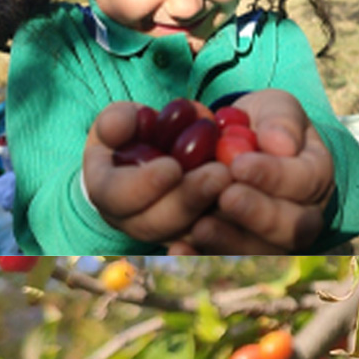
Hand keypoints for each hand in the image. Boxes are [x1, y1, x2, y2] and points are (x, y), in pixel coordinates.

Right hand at [83, 102, 230, 244]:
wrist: (170, 149)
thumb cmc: (140, 130)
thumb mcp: (126, 118)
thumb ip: (118, 120)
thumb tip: (116, 127)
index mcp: (106, 190)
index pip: (115, 196)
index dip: (141, 185)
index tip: (172, 167)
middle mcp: (132, 220)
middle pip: (155, 224)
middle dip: (187, 199)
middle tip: (220, 174)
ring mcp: (165, 233)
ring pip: (188, 235)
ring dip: (214, 212)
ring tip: (238, 182)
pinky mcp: (197, 237)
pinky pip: (215, 240)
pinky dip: (233, 226)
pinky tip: (252, 203)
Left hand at [174, 90, 335, 252]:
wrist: (242, 144)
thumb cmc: (262, 124)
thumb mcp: (275, 108)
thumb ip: (282, 121)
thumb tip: (280, 144)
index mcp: (315, 176)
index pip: (305, 181)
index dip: (274, 176)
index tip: (240, 164)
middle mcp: (303, 216)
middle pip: (293, 228)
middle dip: (258, 214)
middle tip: (227, 197)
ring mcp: (273, 240)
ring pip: (261, 251)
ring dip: (230, 241)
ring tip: (202, 226)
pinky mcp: (237, 250)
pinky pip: (225, 260)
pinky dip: (201, 256)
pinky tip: (180, 249)